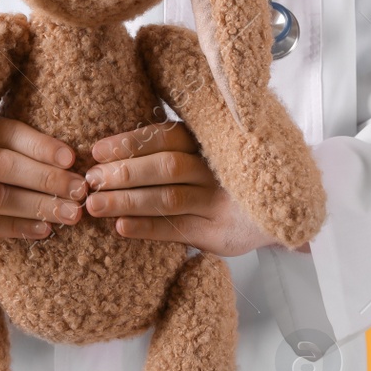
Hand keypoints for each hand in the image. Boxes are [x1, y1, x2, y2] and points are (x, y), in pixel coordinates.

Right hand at [0, 117, 86, 241]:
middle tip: (80, 190)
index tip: (72, 157)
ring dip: (38, 205)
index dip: (40, 145)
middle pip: (6, 165)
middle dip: (48, 178)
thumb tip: (64, 159)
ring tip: (71, 214)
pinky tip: (43, 230)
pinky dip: (17, 227)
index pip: (7, 132)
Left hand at [83, 122, 280, 257]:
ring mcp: (221, 202)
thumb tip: (110, 157)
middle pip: (165, 166)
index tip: (96, 151)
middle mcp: (217, 170)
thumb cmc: (226, 183)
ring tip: (95, 205)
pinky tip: (121, 228)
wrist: (279, 213)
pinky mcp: (221, 233)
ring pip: (169, 198)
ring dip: (127, 201)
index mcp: (209, 144)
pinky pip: (178, 230)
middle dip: (124, 172)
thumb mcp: (207, 160)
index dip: (129, 143)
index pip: (166, 137)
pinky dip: (147, 228)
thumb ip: (172, 154)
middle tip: (91, 180)